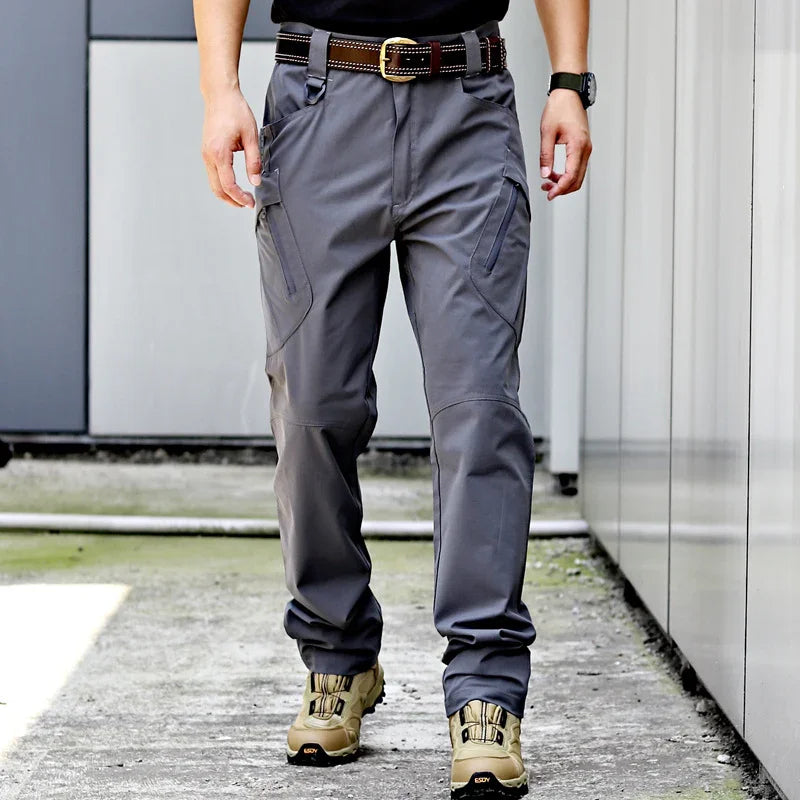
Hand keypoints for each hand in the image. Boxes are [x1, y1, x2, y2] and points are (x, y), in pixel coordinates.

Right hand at [201, 90, 261, 207]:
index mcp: (219, 153)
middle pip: (217, 189)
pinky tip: (234, 186)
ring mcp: (205, 154)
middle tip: (247, 204)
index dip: (240, 197)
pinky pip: (212, 175)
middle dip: (232, 200)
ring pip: (213, 184)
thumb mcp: (251, 136)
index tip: (251, 202)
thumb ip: (253, 161)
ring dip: (227, 194)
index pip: (228, 185)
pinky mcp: (206, 152)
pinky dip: (222, 184)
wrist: (220, 95)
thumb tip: (255, 181)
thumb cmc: (235, 111)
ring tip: (242, 198)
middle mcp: (208, 156)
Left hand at [539, 89, 591, 200]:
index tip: (549, 194)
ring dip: (564, 182)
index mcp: (578, 146)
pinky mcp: (583, 146)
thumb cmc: (559, 108)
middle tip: (546, 190)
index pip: (571, 176)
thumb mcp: (547, 132)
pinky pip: (578, 167)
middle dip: (562, 189)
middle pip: (577, 180)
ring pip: (578, 175)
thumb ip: (546, 155)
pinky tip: (554, 174)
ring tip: (547, 182)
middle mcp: (585, 149)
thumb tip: (545, 174)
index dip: (560, 189)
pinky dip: (567, 174)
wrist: (569, 93)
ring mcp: (586, 148)